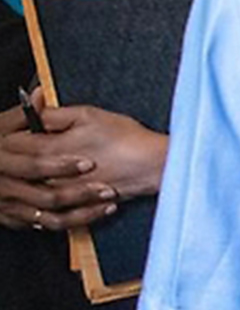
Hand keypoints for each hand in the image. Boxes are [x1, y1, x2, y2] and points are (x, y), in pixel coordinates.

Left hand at [0, 101, 164, 230]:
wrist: (154, 166)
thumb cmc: (126, 138)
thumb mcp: (87, 115)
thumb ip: (53, 112)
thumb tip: (33, 103)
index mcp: (50, 149)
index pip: (14, 143)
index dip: (12, 134)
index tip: (18, 129)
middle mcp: (51, 174)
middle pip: (19, 168)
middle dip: (18, 157)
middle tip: (26, 148)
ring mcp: (64, 193)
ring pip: (32, 188)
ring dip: (31, 179)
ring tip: (41, 168)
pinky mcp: (77, 205)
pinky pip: (51, 206)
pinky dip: (48, 197)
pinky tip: (54, 187)